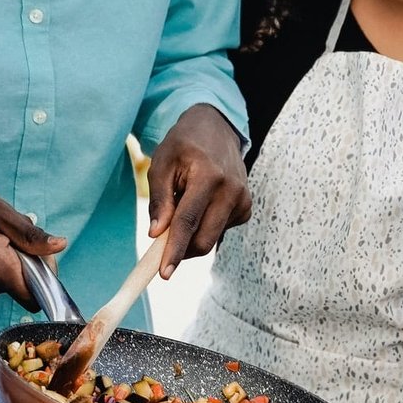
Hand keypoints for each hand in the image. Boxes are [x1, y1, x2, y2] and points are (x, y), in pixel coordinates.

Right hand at [0, 181, 67, 308]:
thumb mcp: (1, 212)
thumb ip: (30, 235)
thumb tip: (59, 246)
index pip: (34, 297)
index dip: (43, 276)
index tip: (37, 253)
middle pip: (24, 287)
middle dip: (27, 262)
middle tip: (11, 236)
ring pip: (11, 280)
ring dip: (12, 259)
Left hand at [145, 104, 250, 278]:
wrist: (216, 129)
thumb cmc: (183, 145)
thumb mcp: (162, 164)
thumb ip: (159, 201)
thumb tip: (157, 234)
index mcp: (209, 176)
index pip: (188, 222)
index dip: (174, 250)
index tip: (164, 273)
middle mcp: (231, 190)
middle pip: (204, 239)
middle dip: (181, 249)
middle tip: (161, 243)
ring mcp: (243, 200)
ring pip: (211, 238)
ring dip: (192, 234)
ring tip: (184, 204)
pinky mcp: (246, 208)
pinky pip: (219, 231)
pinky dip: (204, 226)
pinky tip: (202, 203)